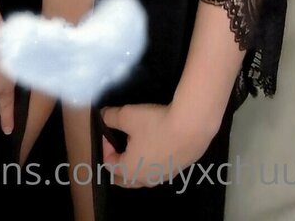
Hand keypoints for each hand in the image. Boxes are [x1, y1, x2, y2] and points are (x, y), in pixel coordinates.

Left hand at [101, 101, 215, 188]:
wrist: (191, 127)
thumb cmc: (155, 124)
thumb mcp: (127, 115)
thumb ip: (111, 117)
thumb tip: (103, 116)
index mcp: (129, 170)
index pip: (109, 164)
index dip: (105, 146)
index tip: (109, 129)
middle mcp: (145, 179)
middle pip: (125, 179)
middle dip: (117, 164)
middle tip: (115, 147)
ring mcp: (163, 177)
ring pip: (143, 177)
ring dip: (135, 166)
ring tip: (135, 148)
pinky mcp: (177, 170)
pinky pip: (158, 171)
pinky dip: (152, 163)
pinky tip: (156, 148)